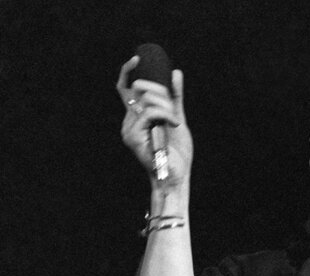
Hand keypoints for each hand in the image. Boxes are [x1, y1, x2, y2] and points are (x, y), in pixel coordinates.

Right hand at [116, 56, 192, 188]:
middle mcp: (129, 121)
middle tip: (174, 109)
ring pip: (146, 100)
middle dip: (161, 92)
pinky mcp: (132, 137)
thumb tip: (175, 73)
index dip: (129, 72)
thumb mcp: (177, 118)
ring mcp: (129, 129)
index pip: (126, 89)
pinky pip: (149, 113)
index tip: (138, 59)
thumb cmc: (176, 152)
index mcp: (137, 117)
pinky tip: (174, 125)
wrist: (177, 175)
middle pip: (140, 90)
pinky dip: (165, 115)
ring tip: (175, 122)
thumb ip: (175, 98)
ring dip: (167, 107)